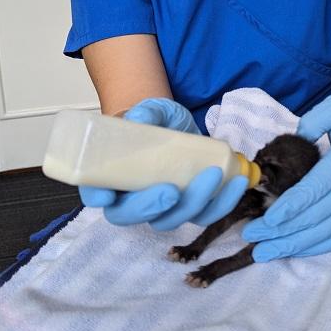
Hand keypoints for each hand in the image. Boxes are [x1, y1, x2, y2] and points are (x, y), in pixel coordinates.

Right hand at [78, 97, 247, 227]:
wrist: (179, 127)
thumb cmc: (155, 121)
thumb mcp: (151, 111)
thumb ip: (146, 112)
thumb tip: (141, 117)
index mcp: (110, 175)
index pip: (94, 193)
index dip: (97, 197)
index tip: (107, 196)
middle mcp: (131, 198)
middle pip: (132, 216)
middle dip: (152, 208)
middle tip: (172, 191)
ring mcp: (161, 207)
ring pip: (171, 220)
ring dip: (194, 203)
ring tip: (214, 175)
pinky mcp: (190, 207)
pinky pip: (204, 215)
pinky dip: (222, 202)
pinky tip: (235, 182)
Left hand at [242, 94, 330, 259]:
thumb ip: (314, 120)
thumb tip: (298, 137)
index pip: (316, 187)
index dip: (292, 206)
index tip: (268, 219)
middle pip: (317, 215)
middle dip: (283, 229)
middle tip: (253, 235)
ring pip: (325, 231)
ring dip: (294, 244)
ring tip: (264, 250)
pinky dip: (313, 247)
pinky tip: (290, 250)